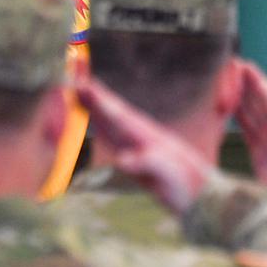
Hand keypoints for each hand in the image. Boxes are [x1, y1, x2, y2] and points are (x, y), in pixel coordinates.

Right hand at [75, 78, 212, 213]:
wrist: (195, 191)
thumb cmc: (182, 180)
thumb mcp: (166, 172)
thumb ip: (146, 162)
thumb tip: (122, 160)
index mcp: (144, 135)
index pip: (116, 114)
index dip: (98, 101)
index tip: (82, 85)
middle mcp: (137, 134)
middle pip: (109, 110)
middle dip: (91, 94)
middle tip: (72, 74)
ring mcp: (134, 142)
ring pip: (108, 118)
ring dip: (92, 103)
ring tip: (76, 87)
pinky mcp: (132, 152)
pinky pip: (110, 132)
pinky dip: (98, 121)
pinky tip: (91, 114)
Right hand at [235, 61, 266, 196]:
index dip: (260, 87)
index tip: (248, 69)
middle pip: (262, 103)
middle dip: (249, 84)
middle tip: (233, 65)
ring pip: (252, 112)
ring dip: (241, 95)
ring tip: (227, 78)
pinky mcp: (260, 154)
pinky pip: (247, 128)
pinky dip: (237, 115)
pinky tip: (227, 104)